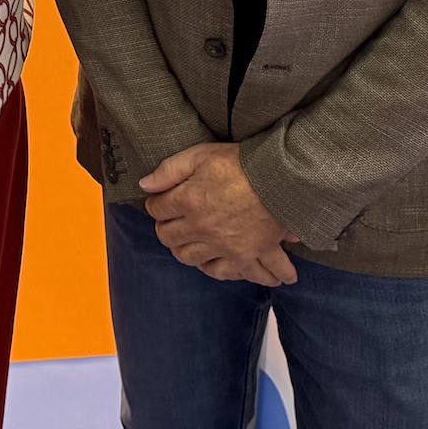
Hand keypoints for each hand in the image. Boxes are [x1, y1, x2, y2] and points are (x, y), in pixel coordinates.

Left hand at [141, 143, 299, 285]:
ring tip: (194, 245)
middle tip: (175, 223)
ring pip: (192, 259)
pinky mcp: (244, 256)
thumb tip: (145, 184)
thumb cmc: (242, 163)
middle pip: (170, 238)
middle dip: (168, 230)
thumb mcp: (202, 155)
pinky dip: (224, 273)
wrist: (282, 180)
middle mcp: (200, 228)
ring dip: (189, 253)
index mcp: (188, 201)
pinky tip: (223, 267)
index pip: (157, 208)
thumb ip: (170, 170)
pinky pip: (227, 273)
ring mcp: (221, 245)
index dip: (157, 203)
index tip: (163, 200)